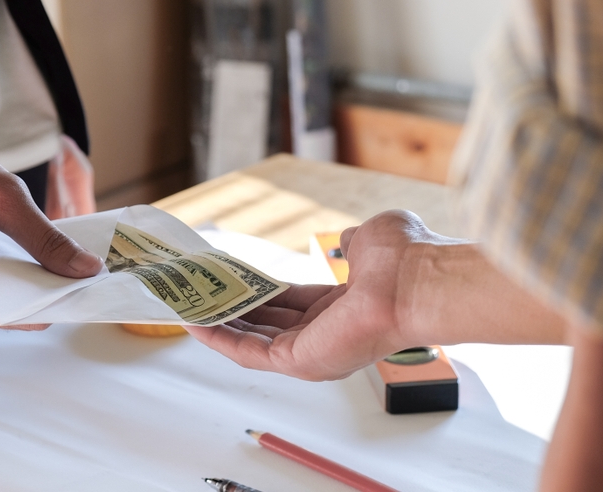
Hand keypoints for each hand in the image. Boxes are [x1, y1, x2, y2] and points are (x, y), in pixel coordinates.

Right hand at [0, 112, 102, 327]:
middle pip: (17, 316)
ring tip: (44, 257)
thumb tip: (86, 269)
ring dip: (29, 291)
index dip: (63, 293)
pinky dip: (9, 288)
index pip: (26, 306)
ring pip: (4, 315)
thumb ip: (47, 239)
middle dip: (48, 292)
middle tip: (75, 264)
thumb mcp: (4, 195)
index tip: (91, 277)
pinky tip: (20, 261)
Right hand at [186, 209, 565, 380]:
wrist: (416, 281)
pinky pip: (248, 353)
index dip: (262, 293)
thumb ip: (352, 244)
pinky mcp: (298, 362)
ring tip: (185, 305)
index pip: (293, 305)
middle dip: (233, 309)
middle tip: (200, 292)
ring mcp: (312, 352)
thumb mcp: (370, 241)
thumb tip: (348, 241)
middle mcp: (326, 335)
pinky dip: (219, 338)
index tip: (233, 280)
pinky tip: (195, 321)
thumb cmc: (404, 260)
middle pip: (268, 324)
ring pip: (252, 341)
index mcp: (342, 308)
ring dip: (218, 324)